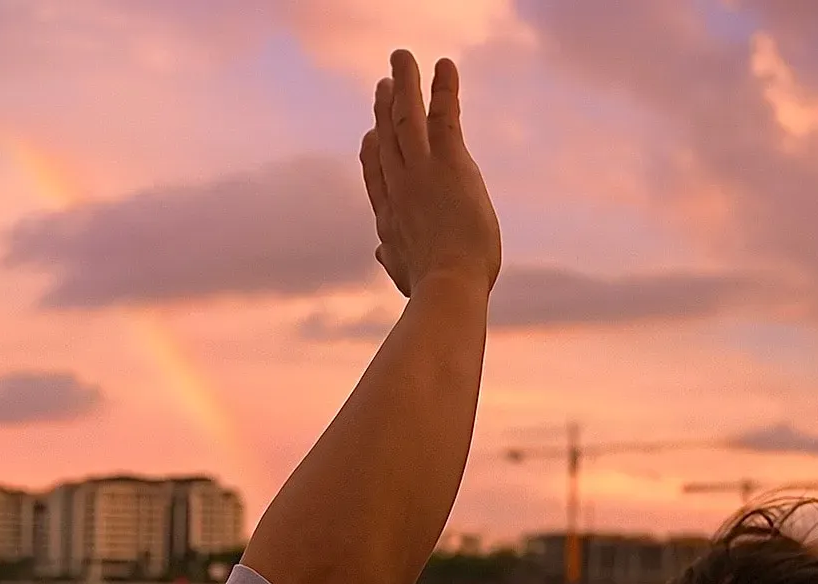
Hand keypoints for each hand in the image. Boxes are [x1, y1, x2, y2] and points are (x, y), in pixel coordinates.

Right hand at [360, 51, 500, 297]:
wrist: (447, 286)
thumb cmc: (430, 290)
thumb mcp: (405, 274)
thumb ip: (392, 259)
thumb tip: (381, 252)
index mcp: (390, 219)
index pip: (377, 178)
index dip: (372, 154)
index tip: (369, 136)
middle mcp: (399, 188)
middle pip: (386, 139)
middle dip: (383, 108)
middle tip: (384, 84)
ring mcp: (421, 172)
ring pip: (407, 118)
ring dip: (404, 84)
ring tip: (402, 59)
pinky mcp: (448, 162)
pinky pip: (444, 116)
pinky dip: (443, 88)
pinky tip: (443, 65)